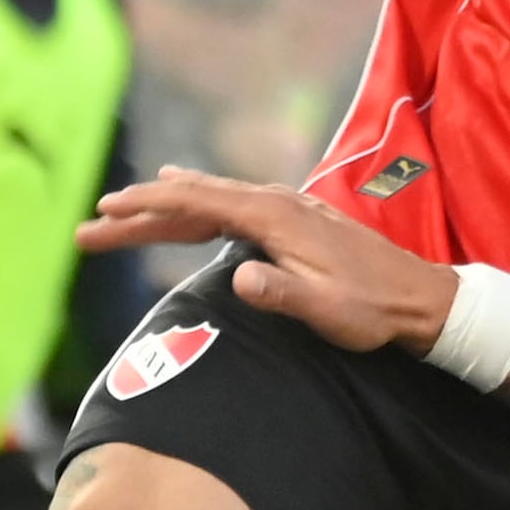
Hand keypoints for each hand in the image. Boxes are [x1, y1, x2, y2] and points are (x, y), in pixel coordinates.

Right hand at [84, 166, 455, 353]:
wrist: (418, 298)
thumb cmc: (371, 309)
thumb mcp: (326, 310)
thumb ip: (281, 293)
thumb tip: (239, 278)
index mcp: (275, 217)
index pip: (197, 203)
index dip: (147, 206)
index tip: (106, 210)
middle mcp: (276, 202)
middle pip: (194, 199)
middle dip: (140, 211)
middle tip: (91, 226)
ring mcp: (285, 207)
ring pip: (210, 201)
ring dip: (164, 209)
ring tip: (120, 213)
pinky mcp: (292, 219)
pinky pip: (230, 205)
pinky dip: (197, 205)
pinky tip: (186, 198)